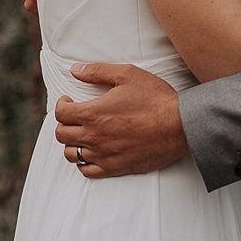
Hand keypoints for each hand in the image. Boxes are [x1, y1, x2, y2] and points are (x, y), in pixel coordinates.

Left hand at [53, 62, 188, 177]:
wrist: (180, 126)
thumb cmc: (156, 98)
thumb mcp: (127, 75)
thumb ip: (97, 71)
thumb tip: (75, 70)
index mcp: (93, 113)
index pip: (61, 114)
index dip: (61, 105)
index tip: (69, 101)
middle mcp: (94, 136)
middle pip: (62, 135)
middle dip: (64, 123)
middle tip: (75, 116)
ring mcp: (104, 154)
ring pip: (71, 154)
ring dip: (72, 143)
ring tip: (82, 134)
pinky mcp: (115, 167)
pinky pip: (88, 171)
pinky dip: (84, 162)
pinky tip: (92, 152)